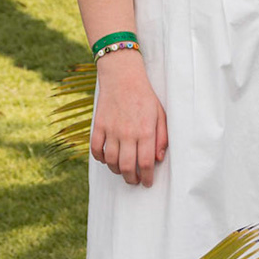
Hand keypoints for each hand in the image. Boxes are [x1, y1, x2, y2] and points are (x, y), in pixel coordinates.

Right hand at [90, 51, 167, 186]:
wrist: (122, 76)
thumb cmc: (144, 95)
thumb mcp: (160, 114)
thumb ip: (162, 137)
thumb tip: (158, 159)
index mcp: (145, 131)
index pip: (145, 163)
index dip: (146, 178)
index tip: (147, 182)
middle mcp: (128, 133)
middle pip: (127, 167)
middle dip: (131, 179)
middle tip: (134, 180)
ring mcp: (111, 130)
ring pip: (111, 161)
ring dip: (116, 171)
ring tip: (122, 171)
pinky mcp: (99, 125)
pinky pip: (96, 149)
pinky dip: (100, 158)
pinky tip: (106, 159)